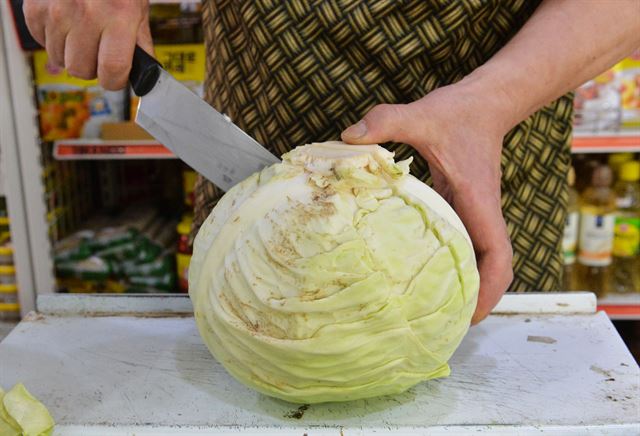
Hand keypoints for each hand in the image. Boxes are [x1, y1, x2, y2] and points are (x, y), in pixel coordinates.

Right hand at [23, 0, 152, 89]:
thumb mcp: (137, 10)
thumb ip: (140, 45)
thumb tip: (145, 78)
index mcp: (119, 16)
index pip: (112, 70)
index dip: (114, 81)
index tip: (115, 77)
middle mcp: (87, 13)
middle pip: (81, 70)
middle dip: (91, 67)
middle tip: (97, 50)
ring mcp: (57, 10)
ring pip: (59, 59)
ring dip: (71, 52)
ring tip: (81, 31)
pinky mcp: (35, 8)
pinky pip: (41, 42)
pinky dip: (53, 38)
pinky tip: (66, 22)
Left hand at [341, 82, 513, 323]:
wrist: (486, 102)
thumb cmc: (461, 112)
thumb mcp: (422, 115)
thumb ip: (386, 121)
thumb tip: (347, 137)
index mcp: (478, 201)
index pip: (497, 254)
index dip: (489, 289)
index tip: (471, 314)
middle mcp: (480, 213)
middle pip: (489, 269)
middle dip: (474, 299)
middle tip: (441, 325)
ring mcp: (473, 212)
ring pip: (475, 259)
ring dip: (462, 285)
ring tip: (430, 310)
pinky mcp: (462, 206)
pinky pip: (461, 242)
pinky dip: (448, 262)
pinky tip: (418, 270)